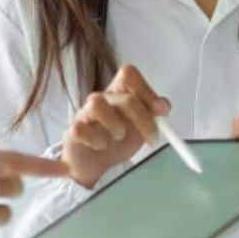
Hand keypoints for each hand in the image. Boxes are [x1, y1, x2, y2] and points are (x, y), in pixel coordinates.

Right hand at [61, 64, 170, 188]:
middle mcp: (102, 99)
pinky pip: (80, 128)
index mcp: (119, 94)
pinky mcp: (74, 130)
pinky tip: (100, 146)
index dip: (146, 90)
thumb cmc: (116, 140)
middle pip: (123, 96)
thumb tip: (164, 104)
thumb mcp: (140, 127)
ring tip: (118, 137)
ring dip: (114, 124)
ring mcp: (85, 113)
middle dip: (142, 118)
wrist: (93, 162)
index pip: (129, 75)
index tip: (161, 111)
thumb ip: (152, 113)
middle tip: (151, 136)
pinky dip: (95, 140)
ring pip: (97, 103)